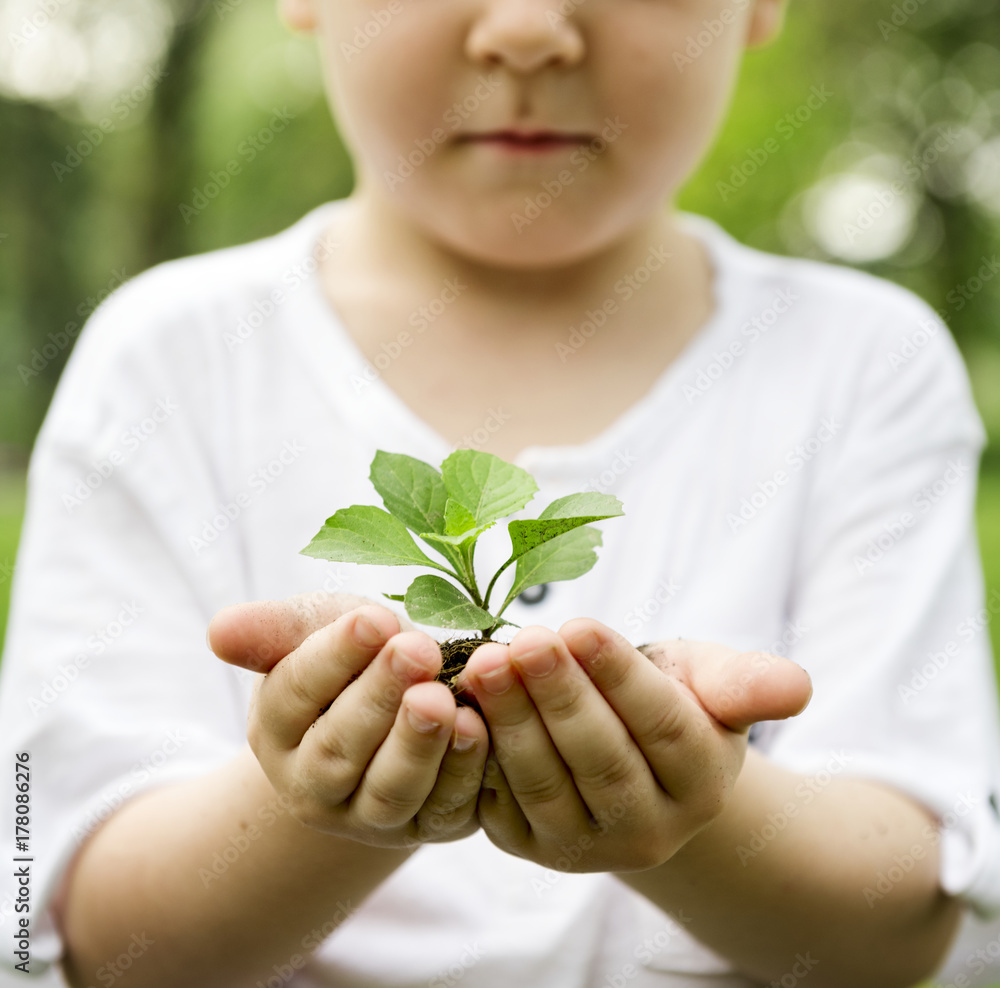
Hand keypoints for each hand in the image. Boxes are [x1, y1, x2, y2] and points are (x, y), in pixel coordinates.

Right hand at [206, 591, 488, 847]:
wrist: (404, 704)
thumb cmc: (357, 658)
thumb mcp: (318, 631)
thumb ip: (275, 630)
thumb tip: (220, 632)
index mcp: (278, 729)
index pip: (295, 693)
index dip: (334, 656)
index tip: (373, 618)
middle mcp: (315, 784)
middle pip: (339, 748)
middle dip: (380, 697)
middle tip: (416, 649)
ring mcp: (371, 815)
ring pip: (390, 790)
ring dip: (418, 744)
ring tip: (441, 698)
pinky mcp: (429, 825)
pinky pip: (446, 807)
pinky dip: (463, 771)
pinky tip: (478, 727)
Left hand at [457, 620, 811, 872]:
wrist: (630, 758)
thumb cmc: (672, 702)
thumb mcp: (711, 682)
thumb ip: (747, 683)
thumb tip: (796, 688)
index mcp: (702, 783)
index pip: (663, 728)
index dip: (620, 678)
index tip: (580, 626)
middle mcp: (650, 830)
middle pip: (601, 760)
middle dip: (558, 697)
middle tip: (522, 641)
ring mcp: (586, 846)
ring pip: (546, 784)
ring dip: (512, 721)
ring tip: (486, 663)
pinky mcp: (531, 846)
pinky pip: (501, 804)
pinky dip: (479, 755)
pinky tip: (460, 706)